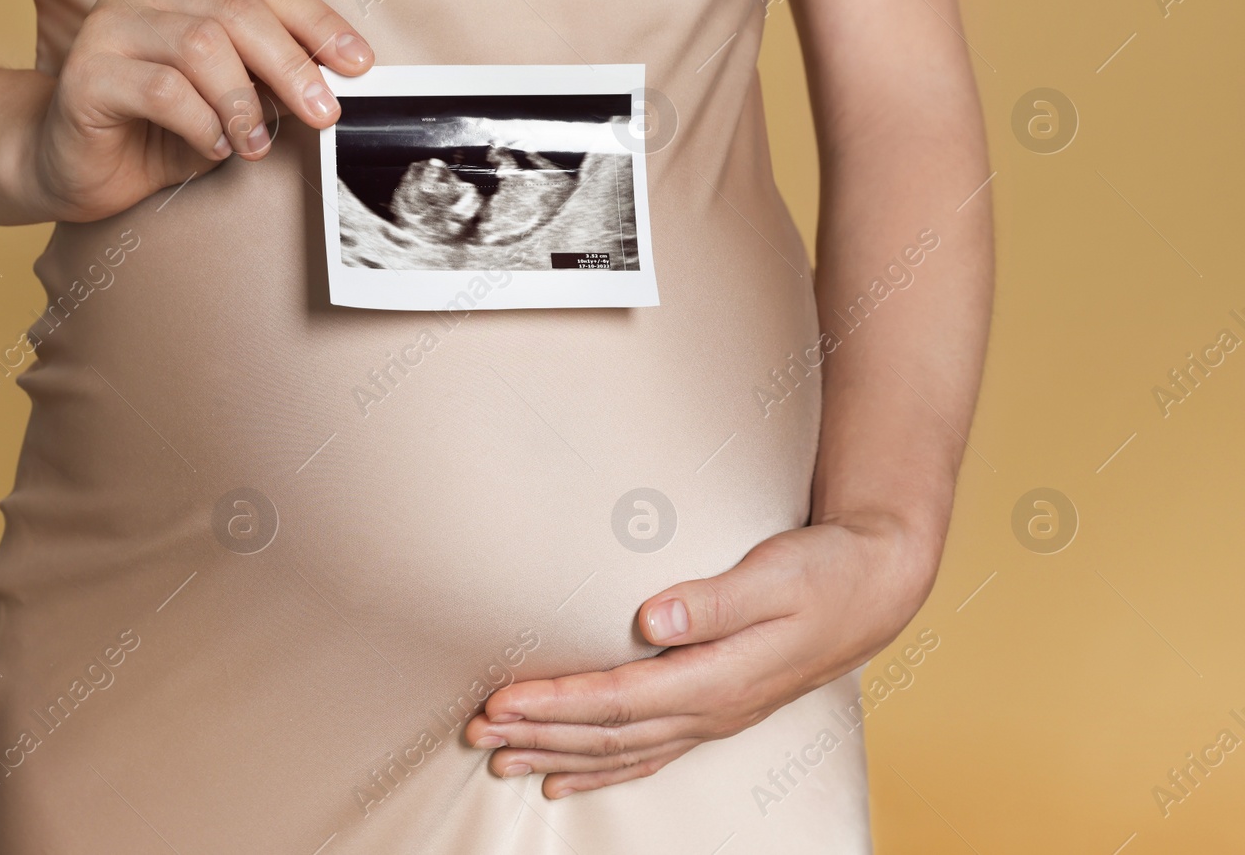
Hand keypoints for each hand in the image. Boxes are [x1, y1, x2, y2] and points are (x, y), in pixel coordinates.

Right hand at [27, 0, 372, 221]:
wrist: (72, 166)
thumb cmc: (157, 130)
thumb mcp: (230, 101)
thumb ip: (269, 82)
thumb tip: (331, 83)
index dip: (318, 22)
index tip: (358, 64)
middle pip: (237, 10)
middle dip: (290, 64)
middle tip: (322, 112)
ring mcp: (108, 24)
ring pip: (201, 44)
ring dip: (243, 101)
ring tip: (257, 144)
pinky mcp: (86, 72)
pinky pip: (164, 89)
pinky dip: (203, 123)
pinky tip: (216, 147)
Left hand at [464, 514, 942, 798]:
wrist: (874, 587)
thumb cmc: (824, 572)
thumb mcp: (775, 575)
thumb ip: (713, 600)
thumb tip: (651, 617)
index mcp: (718, 679)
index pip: (618, 701)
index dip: (556, 704)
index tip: (503, 700)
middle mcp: (710, 711)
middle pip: (608, 735)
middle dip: (538, 735)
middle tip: (477, 731)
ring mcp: (712, 718)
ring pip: (621, 752)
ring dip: (557, 756)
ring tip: (500, 759)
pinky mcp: (714, 711)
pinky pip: (646, 755)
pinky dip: (600, 770)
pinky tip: (564, 779)